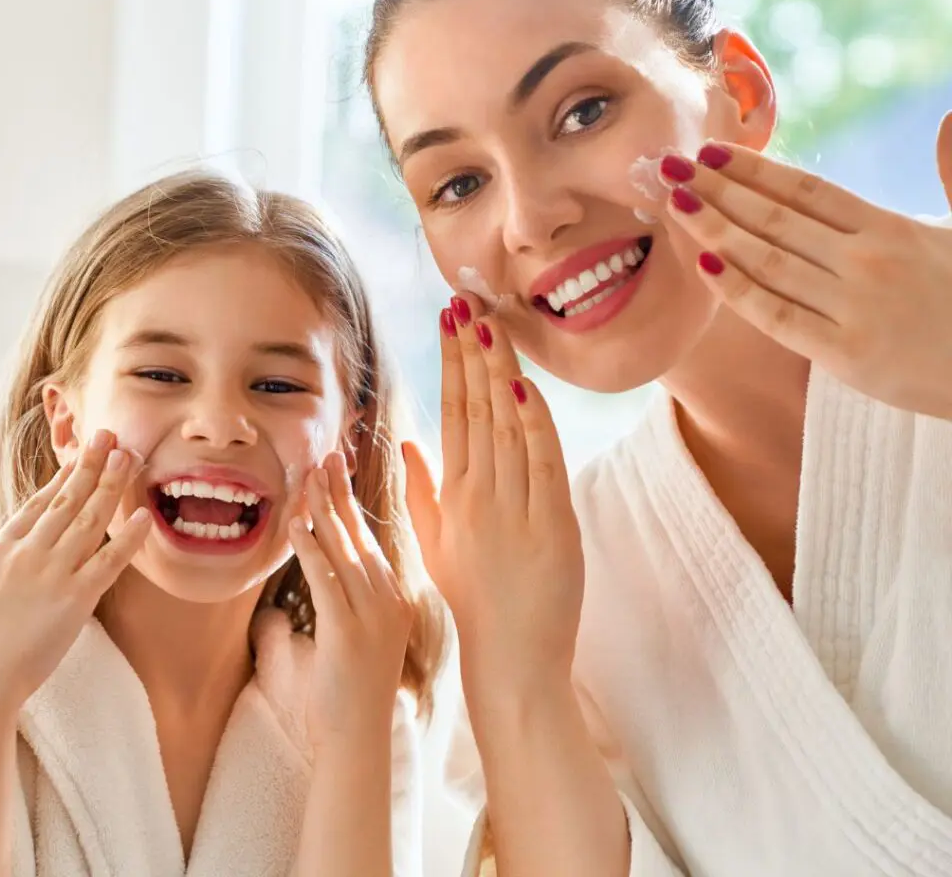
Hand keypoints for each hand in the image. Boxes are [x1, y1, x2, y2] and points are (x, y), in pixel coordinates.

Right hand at [0, 431, 151, 712]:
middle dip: (91, 465)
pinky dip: (128, 537)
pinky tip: (144, 516)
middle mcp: (28, 554)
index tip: (81, 455)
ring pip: (89, 519)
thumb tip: (16, 545)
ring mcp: (52, 574)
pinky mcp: (75, 599)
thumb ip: (1, 562)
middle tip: (111, 436)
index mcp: (1, 550)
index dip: (64, 476)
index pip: (38, 504)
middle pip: (67, 501)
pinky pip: (108, 561)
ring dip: (112, 485)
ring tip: (130, 458)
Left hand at [288, 452, 411, 750]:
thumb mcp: (354, 640)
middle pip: (359, 533)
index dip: (351, 503)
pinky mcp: (348, 629)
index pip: (370, 538)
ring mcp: (372, 613)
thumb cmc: (350, 693)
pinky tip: (296, 522)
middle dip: (339, 492)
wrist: (358, 738)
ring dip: (322, 509)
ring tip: (308, 476)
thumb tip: (301, 593)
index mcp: (394, 596)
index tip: (337, 473)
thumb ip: (337, 609)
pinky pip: (326, 577)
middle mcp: (388, 597)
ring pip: (343, 547)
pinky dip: (310, 547)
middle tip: (325, 456)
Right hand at [403, 294, 583, 699]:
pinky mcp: (551, 527)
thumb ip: (421, 492)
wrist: (510, 658)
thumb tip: (409, 445)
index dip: (452, 365)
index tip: (450, 322)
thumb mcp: (436, 545)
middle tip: (468, 302)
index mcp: (451, 495)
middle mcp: (477, 495)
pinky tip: (525, 386)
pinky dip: (535, 425)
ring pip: (505, 428)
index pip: (451, 414)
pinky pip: (542, 465)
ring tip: (493, 325)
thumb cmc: (472, 598)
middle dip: (473, 352)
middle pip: (475, 409)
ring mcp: (513, 510)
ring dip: (501, 373)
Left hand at [661, 111, 951, 419]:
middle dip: (717, 190)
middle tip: (670, 167)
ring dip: (715, 228)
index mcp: (890, 228)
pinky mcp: (845, 353)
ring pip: (768, 259)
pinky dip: (738, 289)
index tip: (712, 152)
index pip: (806, 189)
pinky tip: (703, 265)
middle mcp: (866, 259)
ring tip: (674, 203)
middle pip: (775, 217)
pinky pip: (777, 315)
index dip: (754, 169)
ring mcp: (853, 306)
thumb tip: (949, 118)